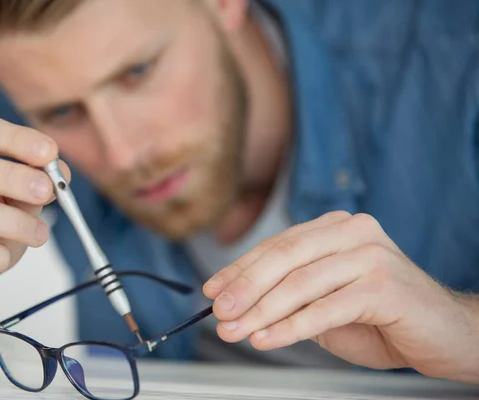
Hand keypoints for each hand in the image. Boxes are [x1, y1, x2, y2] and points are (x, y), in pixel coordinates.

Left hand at [203, 211, 478, 382]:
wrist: (443, 334)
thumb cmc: (382, 317)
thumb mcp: (325, 302)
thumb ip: (290, 297)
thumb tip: (237, 304)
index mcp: (335, 228)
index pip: (276, 246)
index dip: (240, 269)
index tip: (212, 290)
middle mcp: (353, 232)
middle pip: (283, 258)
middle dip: (244, 288)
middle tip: (218, 312)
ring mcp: (371, 255)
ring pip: (301, 282)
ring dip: (261, 310)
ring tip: (236, 330)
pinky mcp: (384, 285)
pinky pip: (326, 307)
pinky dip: (291, 326)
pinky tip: (267, 339)